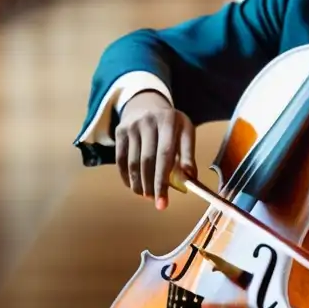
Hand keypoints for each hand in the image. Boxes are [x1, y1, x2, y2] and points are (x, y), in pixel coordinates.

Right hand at [115, 90, 196, 210]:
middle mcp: (148, 121)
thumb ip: (188, 155)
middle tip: (156, 202)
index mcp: (169, 121)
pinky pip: (121, 160)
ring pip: (133, 163)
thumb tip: (188, 180)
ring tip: (147, 195)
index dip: (163, 181)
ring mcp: (132, 126)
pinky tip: (134, 185)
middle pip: (147, 161)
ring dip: (139, 184)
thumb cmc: (171, 124)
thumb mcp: (185, 132)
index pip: (165, 155)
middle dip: (151, 186)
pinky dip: (127, 177)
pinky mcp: (120, 131)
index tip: (163, 203)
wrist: (147, 104)